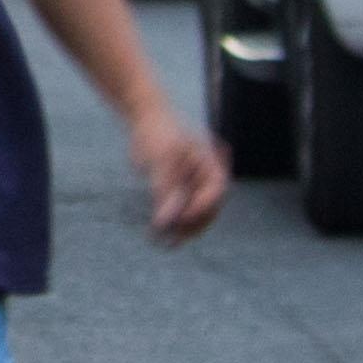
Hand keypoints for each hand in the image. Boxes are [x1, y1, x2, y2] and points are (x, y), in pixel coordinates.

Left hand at [129, 101, 229, 245]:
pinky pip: (178, 210)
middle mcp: (206, 178)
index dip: (201, 208)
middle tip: (174, 241)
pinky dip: (170, 221)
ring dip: (181, 228)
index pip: (215, 192)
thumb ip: (165, 188)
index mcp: (211, 165)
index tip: (182, 219)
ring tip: (164, 243)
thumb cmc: (158, 133)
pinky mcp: (179, 189)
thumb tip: (165, 220)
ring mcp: (194, 184)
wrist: (146, 119)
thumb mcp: (162, 158)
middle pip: (208, 208)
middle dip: (192, 225)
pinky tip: (156, 233)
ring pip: (194, 214)